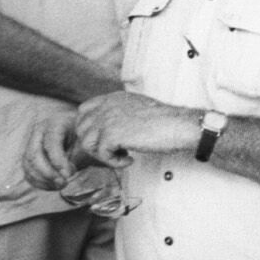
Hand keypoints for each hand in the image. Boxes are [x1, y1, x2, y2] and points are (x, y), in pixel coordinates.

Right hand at [23, 108, 84, 189]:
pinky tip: (54, 186)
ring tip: (62, 184)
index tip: (69, 174)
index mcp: (54, 123)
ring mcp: (30, 144)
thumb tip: (71, 171)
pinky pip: (28, 173)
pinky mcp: (28, 157)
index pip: (51, 143)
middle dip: (48, 173)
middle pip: (34, 155)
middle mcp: (38, 132)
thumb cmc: (82, 133)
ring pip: (28, 166)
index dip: (58, 161)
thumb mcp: (85, 137)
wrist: (76, 129)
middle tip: (64, 183)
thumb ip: (80, 151)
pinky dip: (39, 183)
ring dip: (43, 180)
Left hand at [72, 91, 194, 165]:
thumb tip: (109, 129)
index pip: (84, 110)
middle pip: (81, 128)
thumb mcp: (138, 108)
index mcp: (113, 98)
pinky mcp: (112, 135)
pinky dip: (115, 162)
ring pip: (87, 143)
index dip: (89, 127)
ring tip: (123, 156)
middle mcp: (107, 106)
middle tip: (113, 151)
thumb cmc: (165, 121)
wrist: (178, 125)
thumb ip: (120, 112)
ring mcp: (107, 119)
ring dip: (104, 155)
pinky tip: (130, 160)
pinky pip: (101, 154)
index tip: (103, 139)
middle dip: (94, 143)